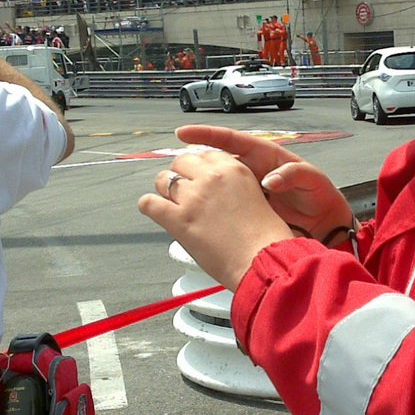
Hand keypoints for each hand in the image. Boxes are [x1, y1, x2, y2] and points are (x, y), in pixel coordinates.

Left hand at [137, 145, 294, 289]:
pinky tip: (154, 210)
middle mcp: (212, 177)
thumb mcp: (257, 198)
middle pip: (182, 161)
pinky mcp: (179, 219)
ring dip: (165, 190)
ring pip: (163, 179)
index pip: (205, 153)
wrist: (262, 261)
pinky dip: (149, 206)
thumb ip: (234, 188)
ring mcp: (194, 197)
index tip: (196, 174)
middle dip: (181, 175)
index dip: (198, 166)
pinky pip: (149, 203)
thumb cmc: (265, 239)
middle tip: (183, 191)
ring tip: (169, 202)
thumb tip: (218, 192)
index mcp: (235, 169)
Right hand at [172, 125, 352, 238]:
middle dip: (194, 160)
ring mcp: (248, 190)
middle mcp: (252, 170)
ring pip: (216, 183)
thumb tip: (270, 180)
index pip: (231, 140)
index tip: (183, 133)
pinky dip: (211, 207)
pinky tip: (197, 212)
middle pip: (216, 160)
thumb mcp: (312, 180)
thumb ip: (293, 174)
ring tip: (179, 189)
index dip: (206, 135)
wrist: (325, 224)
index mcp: (265, 157)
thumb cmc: (320, 196)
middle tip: (175, 167)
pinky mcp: (248, 209)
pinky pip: (224, 204)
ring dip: (198, 185)